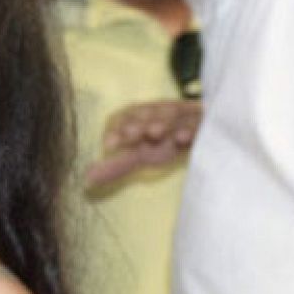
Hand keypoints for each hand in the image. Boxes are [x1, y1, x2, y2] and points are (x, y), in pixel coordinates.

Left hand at [85, 99, 201, 191]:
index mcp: (141, 119)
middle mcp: (161, 114)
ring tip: (154, 132)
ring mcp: (184, 116)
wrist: (207, 133)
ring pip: (173, 114)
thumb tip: (87, 180)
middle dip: (138, 124)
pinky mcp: (206, 122)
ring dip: (163, 121)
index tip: (109, 144)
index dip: (116, 129)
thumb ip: (116, 167)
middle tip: (129, 134)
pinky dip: (191, 128)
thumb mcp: (142, 156)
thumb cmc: (168, 143)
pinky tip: (183, 137)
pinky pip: (199, 123)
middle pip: (147, 114)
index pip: (124, 119)